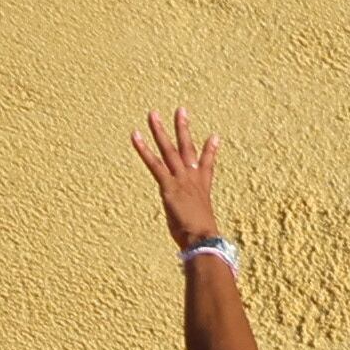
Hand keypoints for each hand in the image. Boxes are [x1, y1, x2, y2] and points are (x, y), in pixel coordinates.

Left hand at [131, 107, 221, 250]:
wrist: (202, 238)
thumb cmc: (202, 238)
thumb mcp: (202, 226)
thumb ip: (201, 225)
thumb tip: (203, 240)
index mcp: (202, 187)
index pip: (207, 164)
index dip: (211, 150)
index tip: (214, 136)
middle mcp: (193, 178)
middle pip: (187, 148)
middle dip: (183, 128)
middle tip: (180, 109)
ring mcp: (181, 180)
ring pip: (169, 149)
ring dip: (160, 130)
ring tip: (153, 113)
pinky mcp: (168, 186)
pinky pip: (154, 163)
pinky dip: (143, 149)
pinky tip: (135, 135)